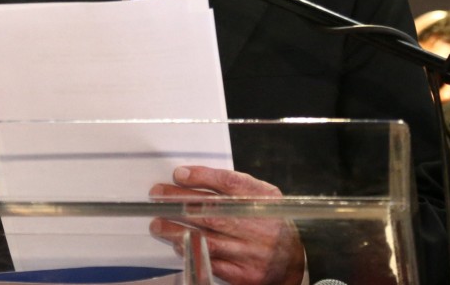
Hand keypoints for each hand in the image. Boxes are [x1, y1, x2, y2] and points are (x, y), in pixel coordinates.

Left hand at [150, 166, 305, 284]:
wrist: (291, 261)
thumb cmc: (270, 222)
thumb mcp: (262, 197)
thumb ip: (234, 186)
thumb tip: (191, 177)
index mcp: (264, 201)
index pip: (231, 184)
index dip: (203, 177)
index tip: (179, 175)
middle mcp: (259, 226)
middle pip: (213, 211)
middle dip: (180, 203)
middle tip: (158, 197)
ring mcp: (252, 252)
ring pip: (208, 239)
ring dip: (178, 230)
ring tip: (158, 223)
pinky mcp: (244, 275)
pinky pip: (213, 263)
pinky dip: (192, 252)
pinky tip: (177, 245)